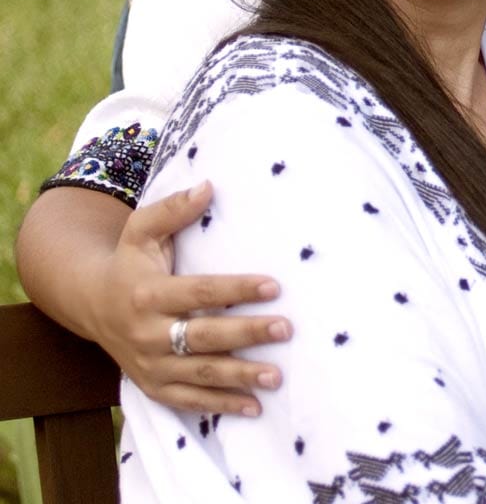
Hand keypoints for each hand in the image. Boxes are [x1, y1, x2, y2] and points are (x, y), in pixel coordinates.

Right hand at [89, 180, 291, 415]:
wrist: (91, 302)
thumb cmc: (130, 260)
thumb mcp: (141, 229)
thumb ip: (174, 209)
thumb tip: (208, 187)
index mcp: (149, 294)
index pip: (201, 292)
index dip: (237, 289)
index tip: (274, 286)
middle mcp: (148, 333)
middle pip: (205, 336)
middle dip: (247, 333)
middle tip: (285, 329)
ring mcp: (150, 364)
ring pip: (200, 374)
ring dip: (240, 376)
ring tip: (277, 376)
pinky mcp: (153, 386)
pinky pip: (188, 401)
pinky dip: (220, 406)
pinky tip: (253, 406)